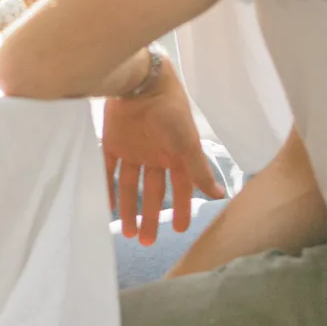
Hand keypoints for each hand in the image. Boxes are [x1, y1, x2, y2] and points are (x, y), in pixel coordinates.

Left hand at [102, 64, 226, 245]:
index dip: (182, 209)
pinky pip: (108, 171)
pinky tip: (107, 207)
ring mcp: (133, 150)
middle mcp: (155, 155)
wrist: (141, 83)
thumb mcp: (187, 144)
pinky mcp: (113, 143)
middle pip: (153, 192)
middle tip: (146, 242)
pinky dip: (107, 188)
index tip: (181, 231)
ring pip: (130, 186)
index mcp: (176, 155)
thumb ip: (199, 171)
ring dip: (129, 209)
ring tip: (128, 233)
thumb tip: (219, 195)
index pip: (181, 188)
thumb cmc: (170, 112)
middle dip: (151, 217)